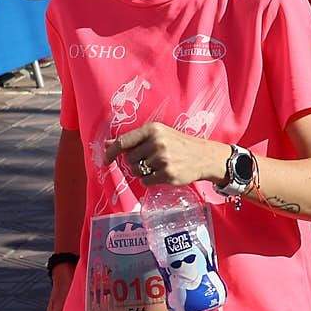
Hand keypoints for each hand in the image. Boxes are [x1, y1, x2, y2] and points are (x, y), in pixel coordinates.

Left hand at [106, 124, 228, 188]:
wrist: (204, 156)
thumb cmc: (178, 144)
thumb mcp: (158, 135)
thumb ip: (133, 139)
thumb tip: (106, 144)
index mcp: (153, 130)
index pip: (123, 142)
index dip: (111, 152)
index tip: (106, 160)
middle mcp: (157, 143)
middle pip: (129, 159)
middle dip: (136, 162)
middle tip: (150, 160)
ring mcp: (163, 159)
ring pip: (137, 171)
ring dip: (143, 172)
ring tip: (158, 166)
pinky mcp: (168, 174)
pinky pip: (146, 181)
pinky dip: (151, 180)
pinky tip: (163, 173)